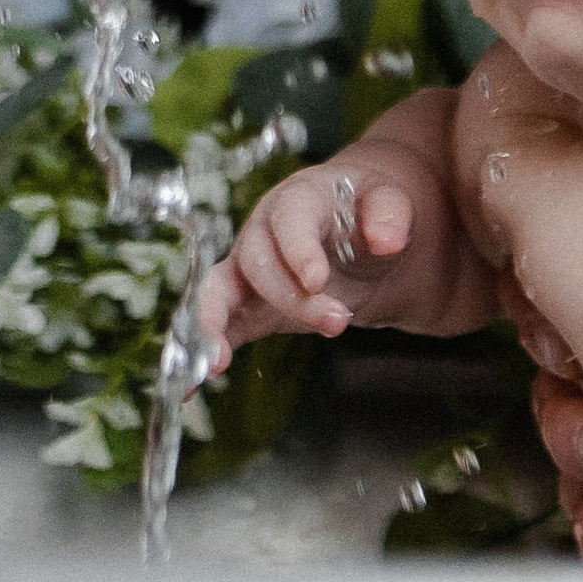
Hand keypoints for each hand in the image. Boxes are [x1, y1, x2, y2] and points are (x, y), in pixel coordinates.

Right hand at [196, 148, 440, 361]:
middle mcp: (262, 230)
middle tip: (338, 322)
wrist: (355, 225)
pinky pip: (217, 322)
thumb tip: (389, 239)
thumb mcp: (389, 200)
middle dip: (292, 299)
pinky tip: (192, 382)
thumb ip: (390, 214)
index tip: (317, 279)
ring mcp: (248, 268)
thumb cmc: (366, 208)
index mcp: (297, 199)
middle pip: (259, 263)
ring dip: (214, 324)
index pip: (289, 218)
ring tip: (216, 362)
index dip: (298, 249)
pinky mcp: (246, 304)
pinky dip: (202, 347)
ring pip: (219, 290)